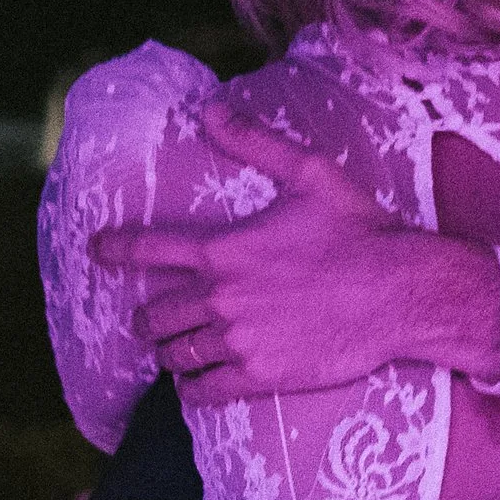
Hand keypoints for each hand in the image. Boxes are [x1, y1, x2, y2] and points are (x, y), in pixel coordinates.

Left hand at [90, 103, 499, 400]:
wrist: (401, 293)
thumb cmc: (361, 231)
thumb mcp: (310, 174)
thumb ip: (255, 143)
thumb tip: (211, 110)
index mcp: (225, 249)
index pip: (150, 248)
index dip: (116, 249)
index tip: (98, 250)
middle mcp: (221, 297)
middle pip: (156, 314)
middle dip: (146, 317)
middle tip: (148, 321)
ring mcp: (238, 340)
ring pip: (176, 354)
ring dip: (168, 353)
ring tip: (172, 353)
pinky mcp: (259, 375)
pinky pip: (202, 390)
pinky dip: (190, 388)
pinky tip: (192, 385)